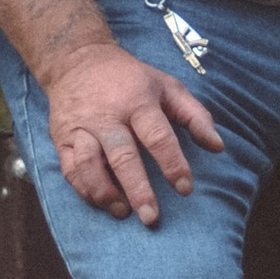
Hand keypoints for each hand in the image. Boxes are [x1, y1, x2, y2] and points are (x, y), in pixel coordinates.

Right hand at [43, 40, 221, 224]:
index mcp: (137, 101)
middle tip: (152, 217)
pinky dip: (85, 189)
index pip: (158, 136)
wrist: (77, 61)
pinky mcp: (61, 138)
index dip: (173, 164)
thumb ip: (195, 116)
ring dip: (106, 194)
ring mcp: (81, 128)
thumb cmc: (130, 79)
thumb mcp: (167, 86)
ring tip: (124, 213)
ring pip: (89, 165)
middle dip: (138, 190)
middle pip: (123, 156)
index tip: (185, 188)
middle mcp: (107, 116)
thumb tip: (217, 146)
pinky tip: (101, 202)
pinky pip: (70, 169)